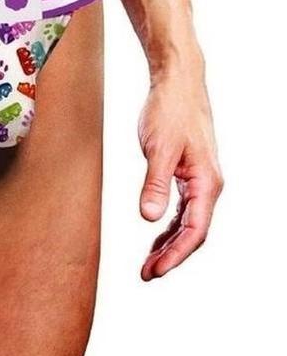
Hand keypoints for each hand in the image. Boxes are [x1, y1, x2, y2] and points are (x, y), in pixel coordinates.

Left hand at [137, 60, 222, 279]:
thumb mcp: (158, 148)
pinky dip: (169, 224)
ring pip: (188, 222)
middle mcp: (208, 185)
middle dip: (171, 255)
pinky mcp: (189, 172)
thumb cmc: (170, 110)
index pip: (194, 230)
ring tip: (148, 262)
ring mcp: (200, 179)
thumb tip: (149, 218)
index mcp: (206, 182)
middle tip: (146, 273)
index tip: (155, 271)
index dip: (175, 255)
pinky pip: (183, 208)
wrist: (177, 82)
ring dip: (169, 242)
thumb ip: (155, 184)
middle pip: (193, 232)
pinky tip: (156, 233)